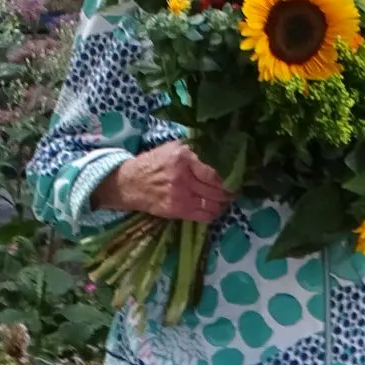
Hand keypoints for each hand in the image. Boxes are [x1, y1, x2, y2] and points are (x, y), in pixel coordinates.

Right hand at [94, 143, 230, 222]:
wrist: (129, 183)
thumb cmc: (153, 163)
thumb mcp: (172, 148)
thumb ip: (193, 151)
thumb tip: (217, 153)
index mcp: (183, 159)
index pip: (213, 173)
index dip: (227, 179)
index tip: (234, 180)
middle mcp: (183, 177)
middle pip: (215, 190)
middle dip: (228, 193)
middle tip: (233, 192)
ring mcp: (179, 196)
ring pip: (211, 204)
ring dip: (222, 204)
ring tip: (225, 202)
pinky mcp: (175, 210)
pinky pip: (201, 216)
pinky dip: (212, 214)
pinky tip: (214, 210)